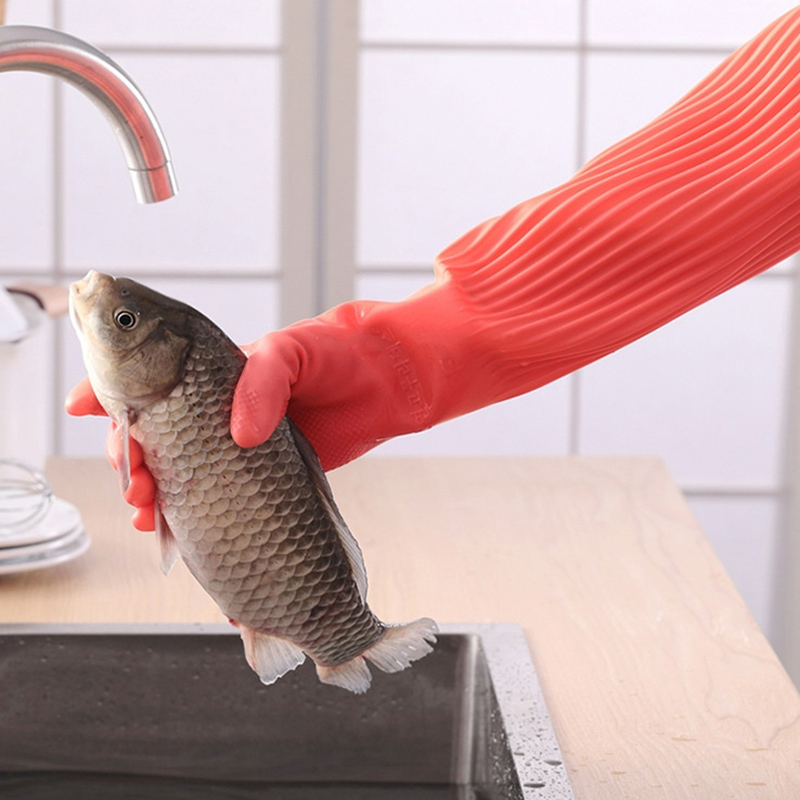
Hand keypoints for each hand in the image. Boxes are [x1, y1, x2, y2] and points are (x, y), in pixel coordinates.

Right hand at [66, 276, 481, 531]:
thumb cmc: (340, 352)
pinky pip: (216, 498)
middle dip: (129, 458)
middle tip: (133, 482)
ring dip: (151, 493)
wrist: (389, 381)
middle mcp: (219, 412)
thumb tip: (239, 434)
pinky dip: (188, 516)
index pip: (148, 381)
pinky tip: (170, 532)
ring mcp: (239, 447)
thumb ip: (263, 381)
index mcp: (214, 374)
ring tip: (145, 514)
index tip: (83, 407)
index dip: (110, 392)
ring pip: (177, 473)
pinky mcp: (264, 476)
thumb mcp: (295, 350)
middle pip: (153, 436)